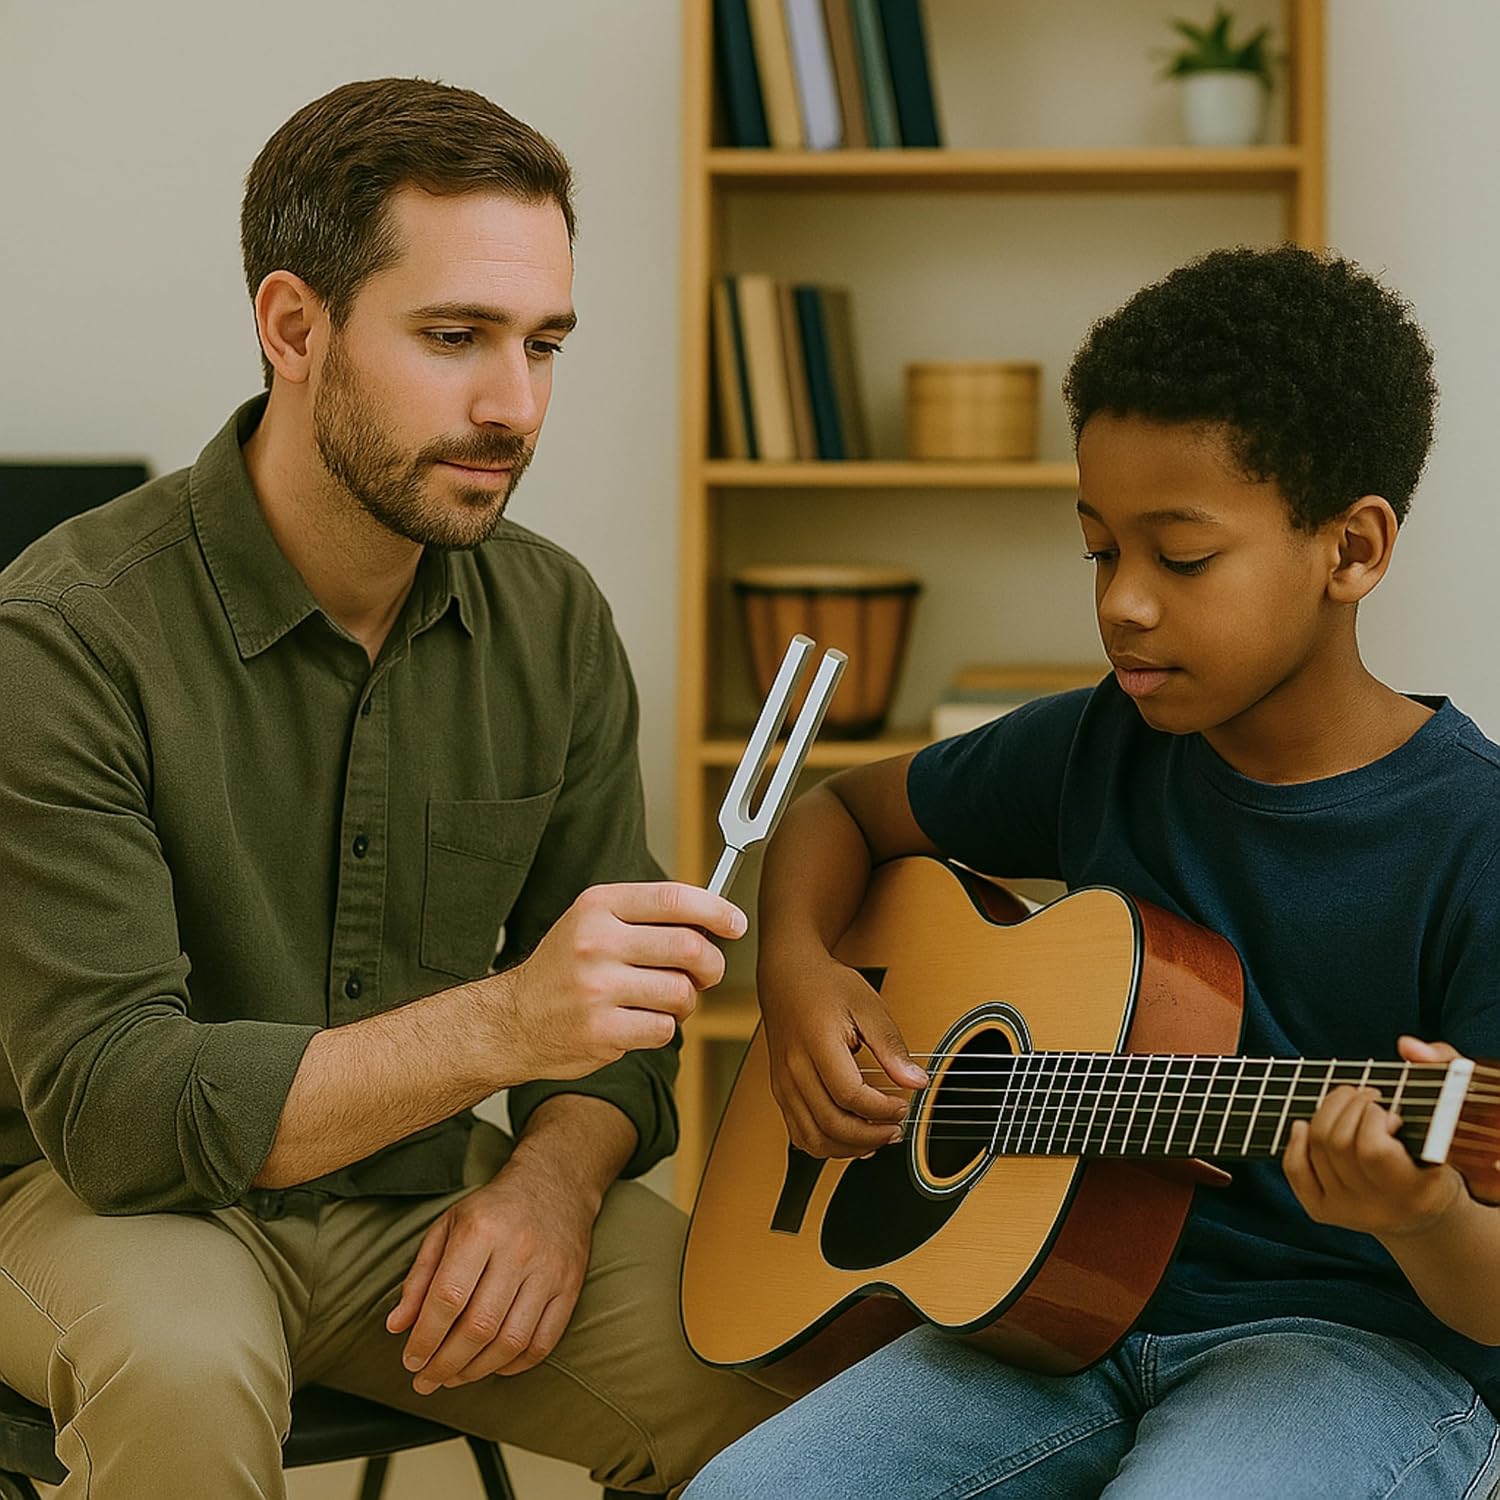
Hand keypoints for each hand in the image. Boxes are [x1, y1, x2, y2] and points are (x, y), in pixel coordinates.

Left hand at [386, 1154, 594, 1391]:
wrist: (555, 1183)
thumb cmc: (493, 1209)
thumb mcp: (448, 1226)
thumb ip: (420, 1277)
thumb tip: (397, 1326)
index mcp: (481, 1230)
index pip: (448, 1298)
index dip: (425, 1338)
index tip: (411, 1361)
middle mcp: (518, 1250)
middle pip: (479, 1326)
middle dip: (446, 1364)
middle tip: (426, 1381)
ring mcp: (549, 1270)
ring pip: (511, 1341)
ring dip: (477, 1370)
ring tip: (454, 1377)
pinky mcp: (570, 1286)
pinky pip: (543, 1342)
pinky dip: (515, 1365)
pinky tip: (492, 1366)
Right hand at [475, 881, 745, 1083]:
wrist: (512, 1021)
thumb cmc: (564, 969)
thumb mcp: (592, 922)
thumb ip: (644, 916)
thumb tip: (712, 920)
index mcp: (597, 907)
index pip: (673, 899)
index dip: (715, 911)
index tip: (735, 924)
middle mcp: (596, 943)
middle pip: (689, 947)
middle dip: (711, 964)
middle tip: (707, 973)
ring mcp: (597, 989)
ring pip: (682, 992)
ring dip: (687, 1001)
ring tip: (666, 1001)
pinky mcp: (601, 1032)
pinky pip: (664, 1028)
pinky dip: (663, 1028)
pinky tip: (640, 1022)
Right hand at [759, 948, 927, 1157]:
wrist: (788, 976)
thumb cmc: (826, 986)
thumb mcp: (868, 1006)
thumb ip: (891, 1046)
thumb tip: (916, 1081)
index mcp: (817, 1043)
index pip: (849, 1095)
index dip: (882, 1109)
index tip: (904, 1106)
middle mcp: (794, 1069)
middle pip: (831, 1123)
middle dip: (870, 1135)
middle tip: (896, 1129)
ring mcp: (784, 1084)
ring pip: (813, 1139)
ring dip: (849, 1148)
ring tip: (876, 1137)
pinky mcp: (781, 1091)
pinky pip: (800, 1134)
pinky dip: (827, 1145)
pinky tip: (851, 1137)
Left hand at [1283, 1036, 1465, 1239]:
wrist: (1424, 1213)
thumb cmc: (1440, 1152)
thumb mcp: (1454, 1115)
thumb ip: (1443, 1070)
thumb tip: (1408, 1047)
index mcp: (1416, 1191)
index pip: (1372, 1148)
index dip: (1373, 1117)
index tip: (1390, 1112)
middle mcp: (1378, 1207)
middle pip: (1338, 1142)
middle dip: (1350, 1105)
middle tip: (1368, 1097)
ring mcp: (1347, 1211)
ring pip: (1316, 1148)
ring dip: (1327, 1111)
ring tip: (1350, 1105)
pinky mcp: (1323, 1211)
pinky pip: (1296, 1170)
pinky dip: (1296, 1140)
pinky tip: (1307, 1124)